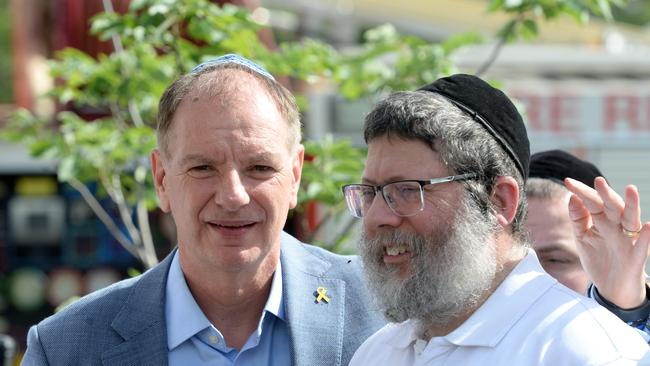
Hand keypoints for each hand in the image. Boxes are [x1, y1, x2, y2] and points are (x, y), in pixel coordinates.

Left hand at [564, 176, 649, 308]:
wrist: (611, 287)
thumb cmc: (598, 258)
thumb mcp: (583, 237)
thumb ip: (578, 219)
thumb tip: (572, 197)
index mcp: (602, 220)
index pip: (593, 202)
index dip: (582, 192)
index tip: (567, 181)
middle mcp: (617, 226)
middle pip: (612, 207)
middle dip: (606, 194)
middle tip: (598, 181)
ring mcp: (628, 240)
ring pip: (631, 220)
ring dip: (632, 205)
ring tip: (631, 189)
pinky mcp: (636, 257)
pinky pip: (643, 246)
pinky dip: (646, 236)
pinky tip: (647, 226)